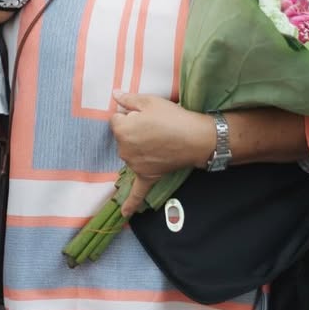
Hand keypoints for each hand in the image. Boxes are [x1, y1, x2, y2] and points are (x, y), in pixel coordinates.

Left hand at [110, 91, 211, 219]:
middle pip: (122, 137)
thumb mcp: (149, 101)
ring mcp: (135, 165)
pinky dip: (130, 203)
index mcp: (121, 130)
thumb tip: (113, 95)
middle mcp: (124, 150)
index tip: (145, 115)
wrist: (195, 138)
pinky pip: (137, 193)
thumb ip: (128, 99)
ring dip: (139, 148)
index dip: (131, 115)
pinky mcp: (147, 176)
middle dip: (134, 131)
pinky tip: (124, 214)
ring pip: (130, 153)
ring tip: (159, 140)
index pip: (117, 119)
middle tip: (155, 126)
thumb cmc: (172, 117)